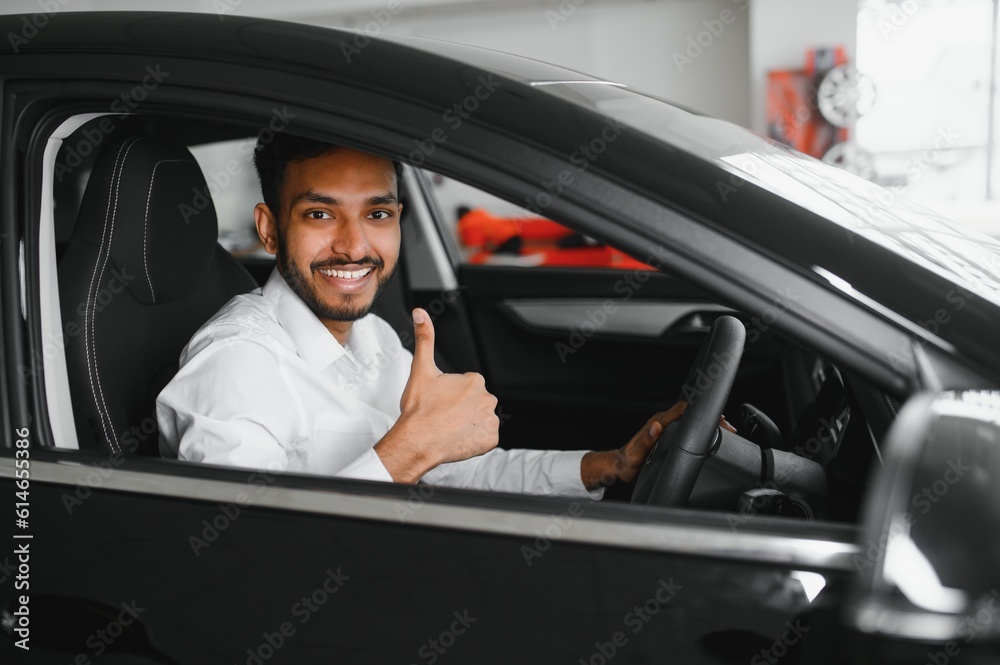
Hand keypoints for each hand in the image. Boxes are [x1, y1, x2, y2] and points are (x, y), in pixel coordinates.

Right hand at [375, 308, 499, 482]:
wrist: (417, 441)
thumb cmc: (418, 410)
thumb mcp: (421, 369)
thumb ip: (424, 339)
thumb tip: (421, 314)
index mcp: (474, 381)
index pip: (467, 386)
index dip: (451, 394)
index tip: (440, 401)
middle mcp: (487, 399)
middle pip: (475, 402)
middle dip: (461, 408)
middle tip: (443, 415)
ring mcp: (490, 420)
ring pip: (480, 419)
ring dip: (468, 423)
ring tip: (448, 427)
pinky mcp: (490, 439)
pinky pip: (485, 437)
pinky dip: (474, 439)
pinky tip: (458, 437)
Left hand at [581, 403, 737, 489]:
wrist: (619, 466)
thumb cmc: (628, 461)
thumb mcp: (636, 453)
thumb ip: (645, 439)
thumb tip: (655, 426)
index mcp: (657, 423)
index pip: (683, 410)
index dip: (701, 411)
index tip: (718, 418)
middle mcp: (661, 422)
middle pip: (690, 412)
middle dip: (711, 417)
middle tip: (729, 427)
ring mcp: (664, 427)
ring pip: (690, 419)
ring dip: (707, 423)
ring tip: (725, 430)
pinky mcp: (666, 434)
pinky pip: (686, 426)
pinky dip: (700, 429)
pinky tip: (709, 435)